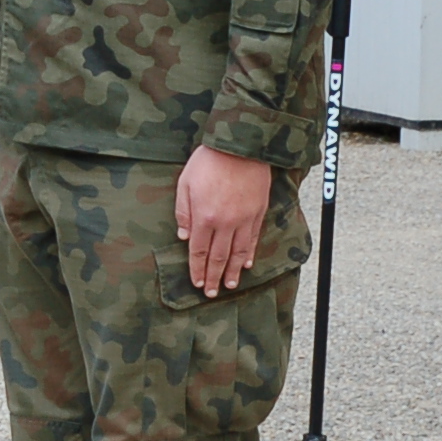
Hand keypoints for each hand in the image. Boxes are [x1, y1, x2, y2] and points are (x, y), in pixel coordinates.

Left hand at [176, 146, 274, 298]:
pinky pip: (253, 239)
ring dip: (232, 271)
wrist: (241, 147)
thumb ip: (183, 211)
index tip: (195, 283)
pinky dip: (249, 254)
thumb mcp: (185, 183)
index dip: (196, 269)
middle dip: (213, 277)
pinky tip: (245, 264)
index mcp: (204, 217)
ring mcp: (244, 219)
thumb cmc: (208, 162)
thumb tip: (183, 236)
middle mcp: (225, 223)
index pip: (198, 250)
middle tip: (210, 293)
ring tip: (228, 286)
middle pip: (218, 257)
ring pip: (238, 252)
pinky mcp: (258, 212)